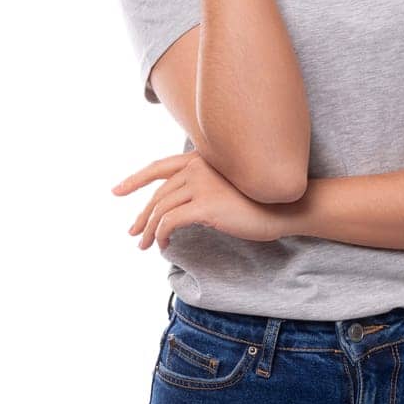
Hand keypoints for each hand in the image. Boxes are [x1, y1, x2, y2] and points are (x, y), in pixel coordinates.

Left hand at [111, 148, 285, 249]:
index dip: (135, 179)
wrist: (285, 207)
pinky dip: (161, 235)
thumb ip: (205, 185)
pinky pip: (170, 222)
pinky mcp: (205, 206)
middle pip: (158, 193)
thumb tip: (181, 204)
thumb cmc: (259, 199)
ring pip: (160, 209)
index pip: (159, 167)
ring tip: (145, 245)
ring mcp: (201, 184)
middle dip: (142, 215)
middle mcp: (198, 166)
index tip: (117, 190)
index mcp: (202, 158)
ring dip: (149, 230)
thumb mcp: (228, 185)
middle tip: (133, 232)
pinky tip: (163, 245)